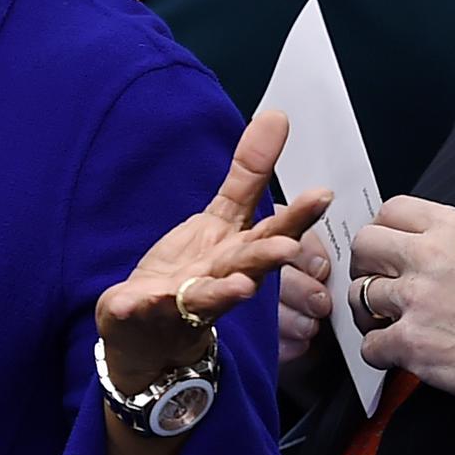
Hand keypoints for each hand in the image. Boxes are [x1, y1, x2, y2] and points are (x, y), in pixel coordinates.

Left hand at [96, 111, 328, 391]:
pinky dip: (136, 306)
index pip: (273, 231)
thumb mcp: (222, 219)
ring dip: (220, 293)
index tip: (322, 194)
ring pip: (204, 298)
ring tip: (238, 287)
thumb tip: (277, 116)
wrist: (152, 338)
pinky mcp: (140, 315)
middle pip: (246, 267)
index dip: (299, 214)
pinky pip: (137, 311)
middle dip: (266, 258)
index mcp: (238, 254)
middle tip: (287, 248)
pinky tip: (132, 299)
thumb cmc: (197, 275)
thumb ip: (249, 173)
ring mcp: (181, 303)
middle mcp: (219, 281)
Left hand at [347, 195, 454, 412]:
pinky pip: (369, 344)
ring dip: (368, 313)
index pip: (391, 210)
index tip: (383, 248)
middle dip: (363, 267)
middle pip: (364, 246)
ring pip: (359, 295)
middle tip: (374, 283)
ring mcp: (416, 299)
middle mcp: (429, 257)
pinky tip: (397, 353)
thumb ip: (450, 244)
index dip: (381, 231)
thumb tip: (417, 248)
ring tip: (386, 323)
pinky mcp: (411, 341)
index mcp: (452, 230)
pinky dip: (378, 352)